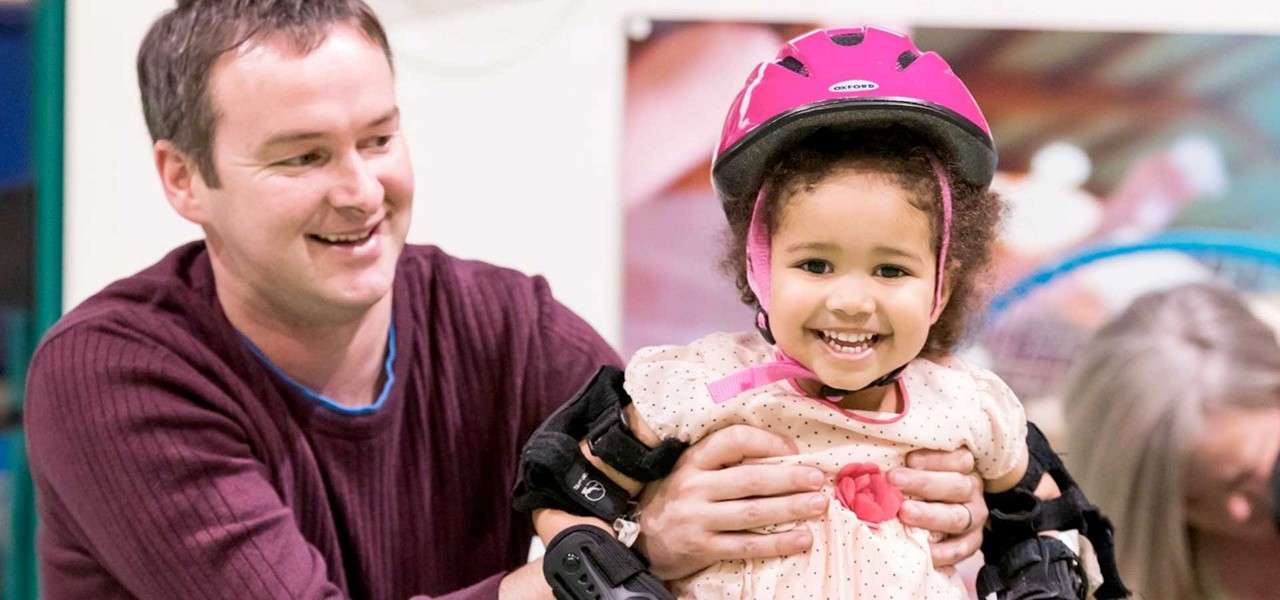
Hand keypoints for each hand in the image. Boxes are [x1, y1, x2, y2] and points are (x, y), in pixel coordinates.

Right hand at [633, 425, 826, 579]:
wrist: (643, 538)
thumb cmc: (679, 498)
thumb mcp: (692, 470)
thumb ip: (725, 461)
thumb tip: (781, 453)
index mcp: (694, 460)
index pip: (733, 441)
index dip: (767, 442)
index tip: (793, 449)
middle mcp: (694, 486)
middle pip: (750, 479)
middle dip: (789, 478)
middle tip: (818, 479)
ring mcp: (697, 519)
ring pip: (752, 513)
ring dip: (790, 508)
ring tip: (818, 505)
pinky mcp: (703, 548)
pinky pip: (747, 546)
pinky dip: (777, 543)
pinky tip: (802, 539)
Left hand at [888, 448, 986, 570]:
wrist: (947, 510)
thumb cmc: (926, 481)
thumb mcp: (922, 466)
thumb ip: (909, 463)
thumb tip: (878, 461)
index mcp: (963, 467)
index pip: (959, 459)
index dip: (934, 459)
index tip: (909, 459)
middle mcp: (971, 490)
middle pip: (955, 486)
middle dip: (923, 483)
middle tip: (894, 481)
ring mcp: (974, 518)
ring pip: (957, 517)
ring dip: (930, 516)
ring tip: (904, 513)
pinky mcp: (972, 542)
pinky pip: (960, 549)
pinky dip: (942, 551)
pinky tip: (923, 549)